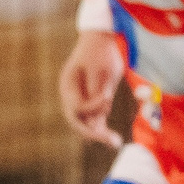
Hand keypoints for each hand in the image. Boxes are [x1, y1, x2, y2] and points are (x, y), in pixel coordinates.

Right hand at [59, 30, 128, 148]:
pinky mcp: (91, 102)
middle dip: (93, 133)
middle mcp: (70, 95)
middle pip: (76, 120)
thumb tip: (101, 109)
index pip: (76, 106)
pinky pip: (93, 120)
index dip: (92, 106)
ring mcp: (79, 99)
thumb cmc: (101, 52)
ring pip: (85, 123)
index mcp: (68, 85)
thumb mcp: (102, 69)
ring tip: (115, 142)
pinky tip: (113, 139)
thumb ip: (99, 89)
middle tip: (111, 142)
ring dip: (99, 134)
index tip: (107, 97)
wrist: (101, 40)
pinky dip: (101, 129)